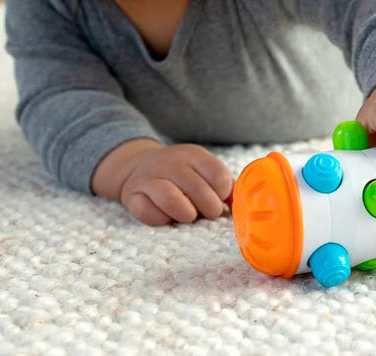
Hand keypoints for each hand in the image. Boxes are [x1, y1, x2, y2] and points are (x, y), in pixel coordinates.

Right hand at [92, 139, 234, 224]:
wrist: (139, 165)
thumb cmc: (182, 174)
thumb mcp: (203, 170)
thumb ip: (224, 185)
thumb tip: (243, 205)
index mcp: (194, 155)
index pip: (218, 174)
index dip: (223, 193)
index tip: (222, 200)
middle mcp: (171, 163)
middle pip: (197, 188)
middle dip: (209, 208)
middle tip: (209, 214)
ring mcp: (149, 178)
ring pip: (170, 198)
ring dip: (186, 214)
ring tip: (190, 217)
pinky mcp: (132, 195)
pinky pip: (147, 212)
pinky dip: (160, 220)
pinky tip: (167, 218)